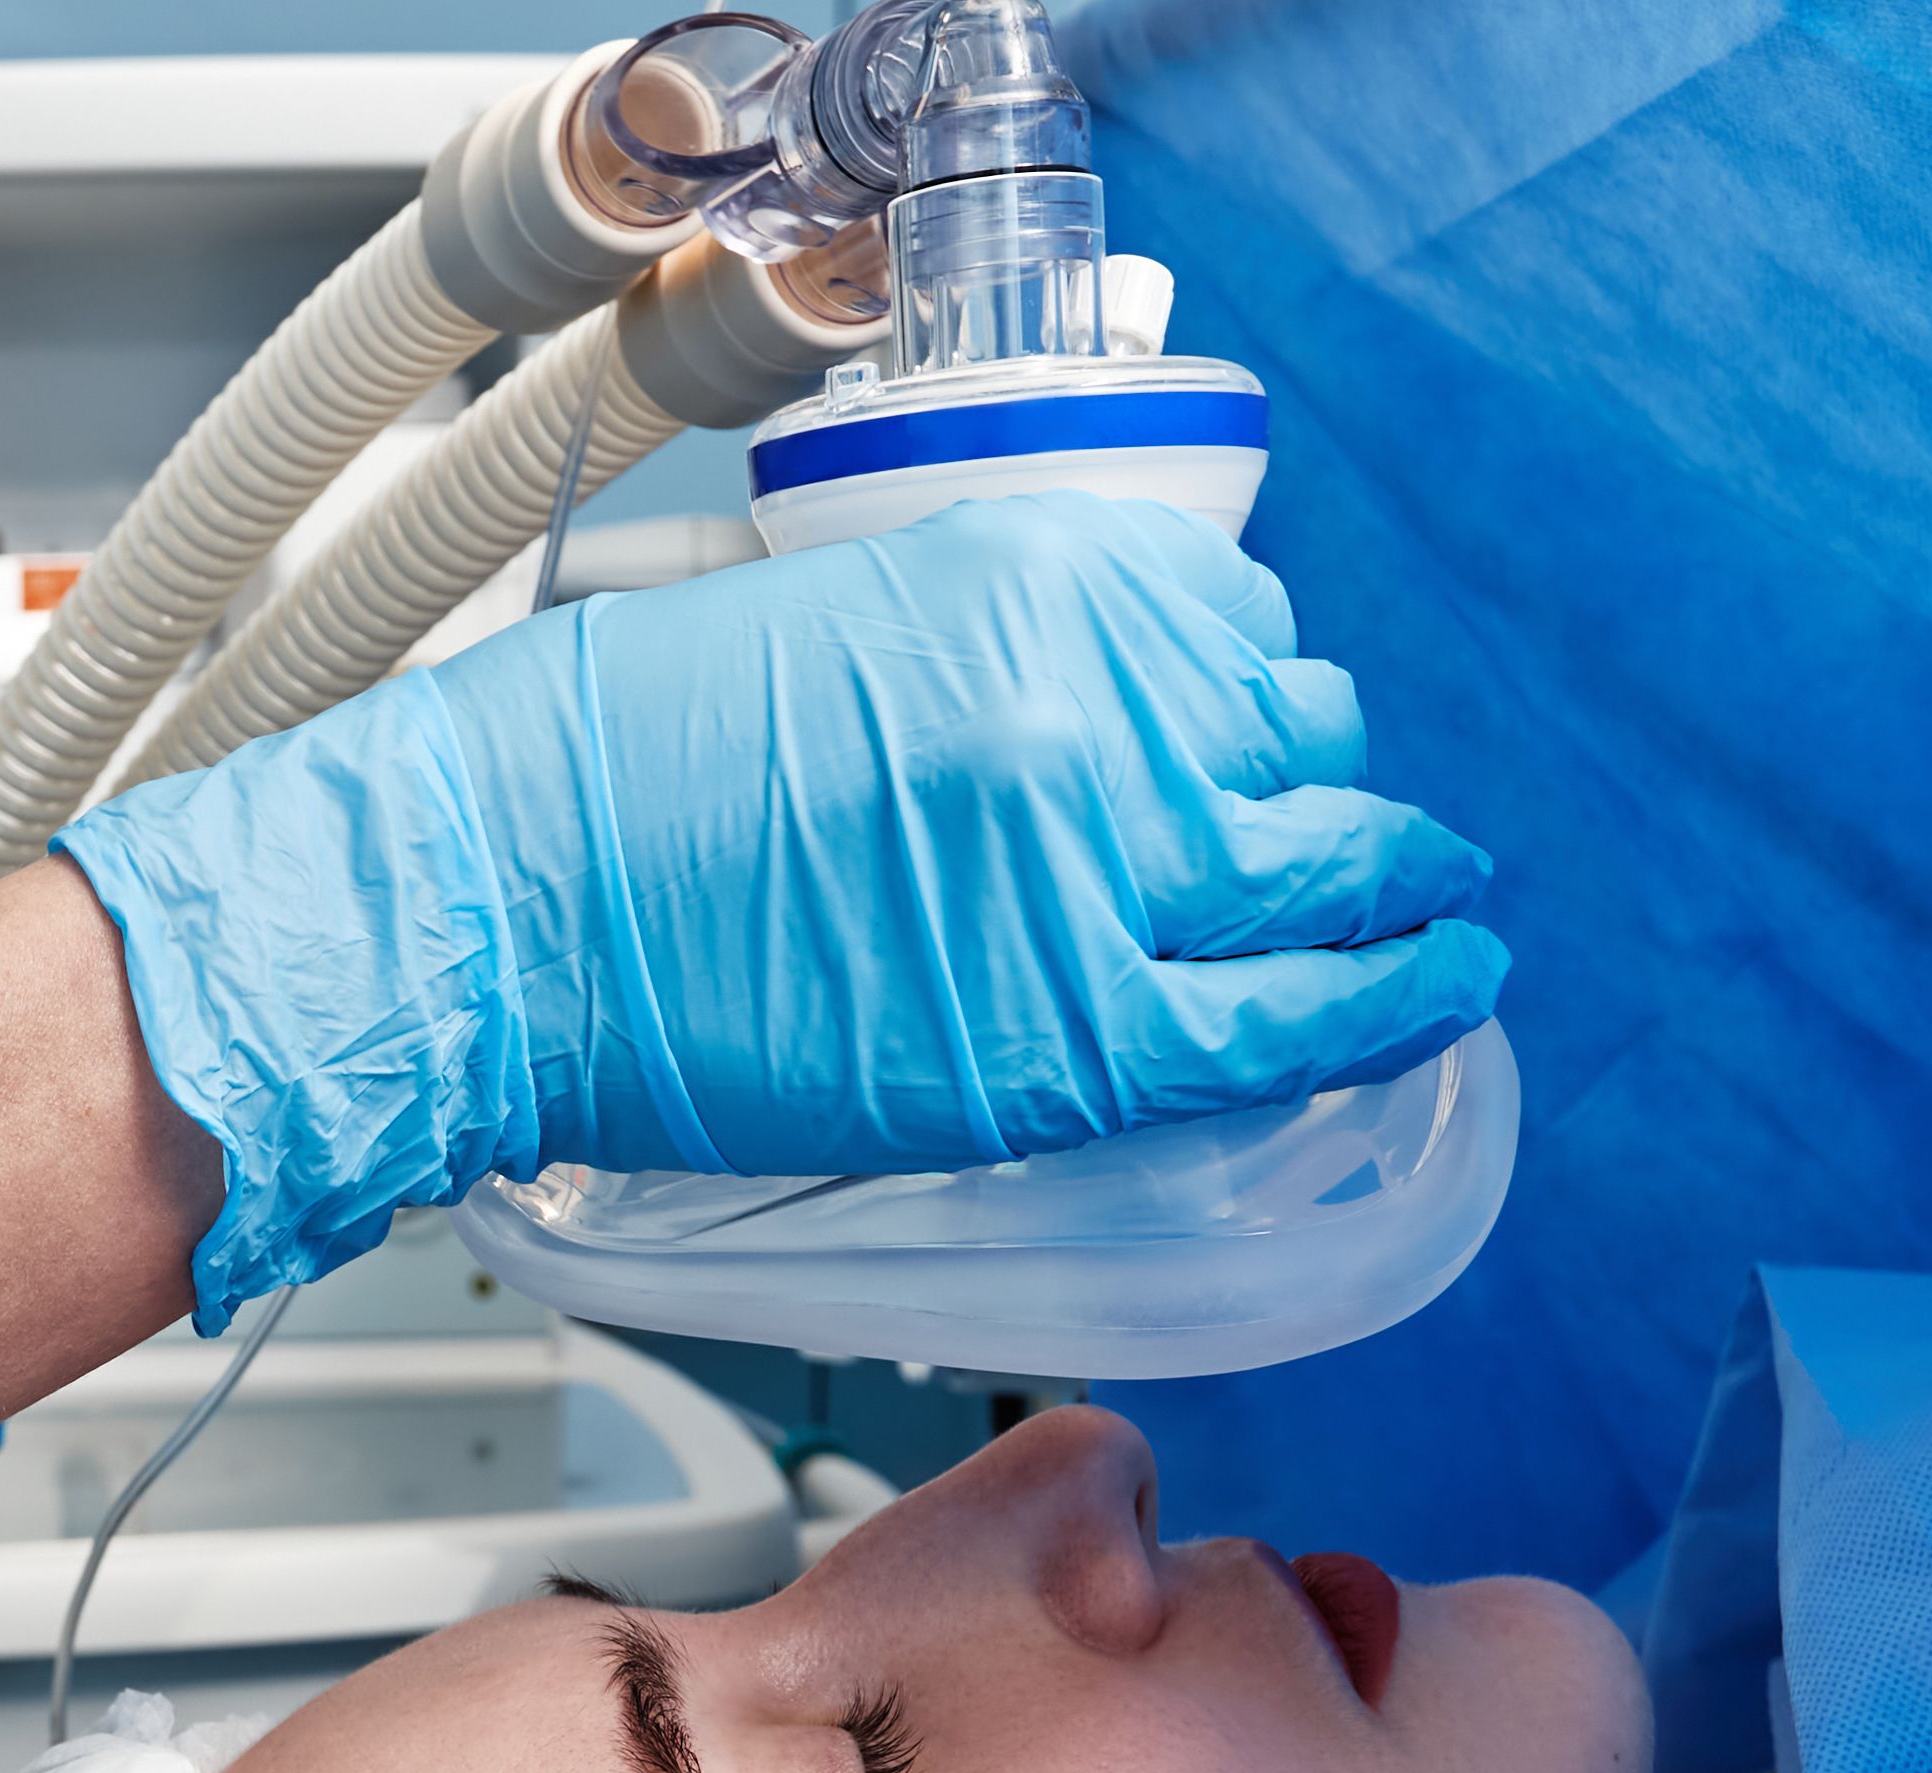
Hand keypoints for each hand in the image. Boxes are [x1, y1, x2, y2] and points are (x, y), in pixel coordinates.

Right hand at [55, 488, 1507, 1321]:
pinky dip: (1397, 1004)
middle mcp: (1096, 708)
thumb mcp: (834, 631)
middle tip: (1352, 846)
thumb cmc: (605, 787)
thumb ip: (998, 667)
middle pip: (1306, 746)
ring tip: (1420, 922)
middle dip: (1333, 798)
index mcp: (1036, 580)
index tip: (1266, 742)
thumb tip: (1109, 736)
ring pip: (1336, 873)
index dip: (1265, 704)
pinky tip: (1442, 995)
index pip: (1242, 631)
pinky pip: (1298, 1020)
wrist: (490, 910)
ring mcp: (1098, 871)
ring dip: (1386, 895)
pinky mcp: (1073, 1033)